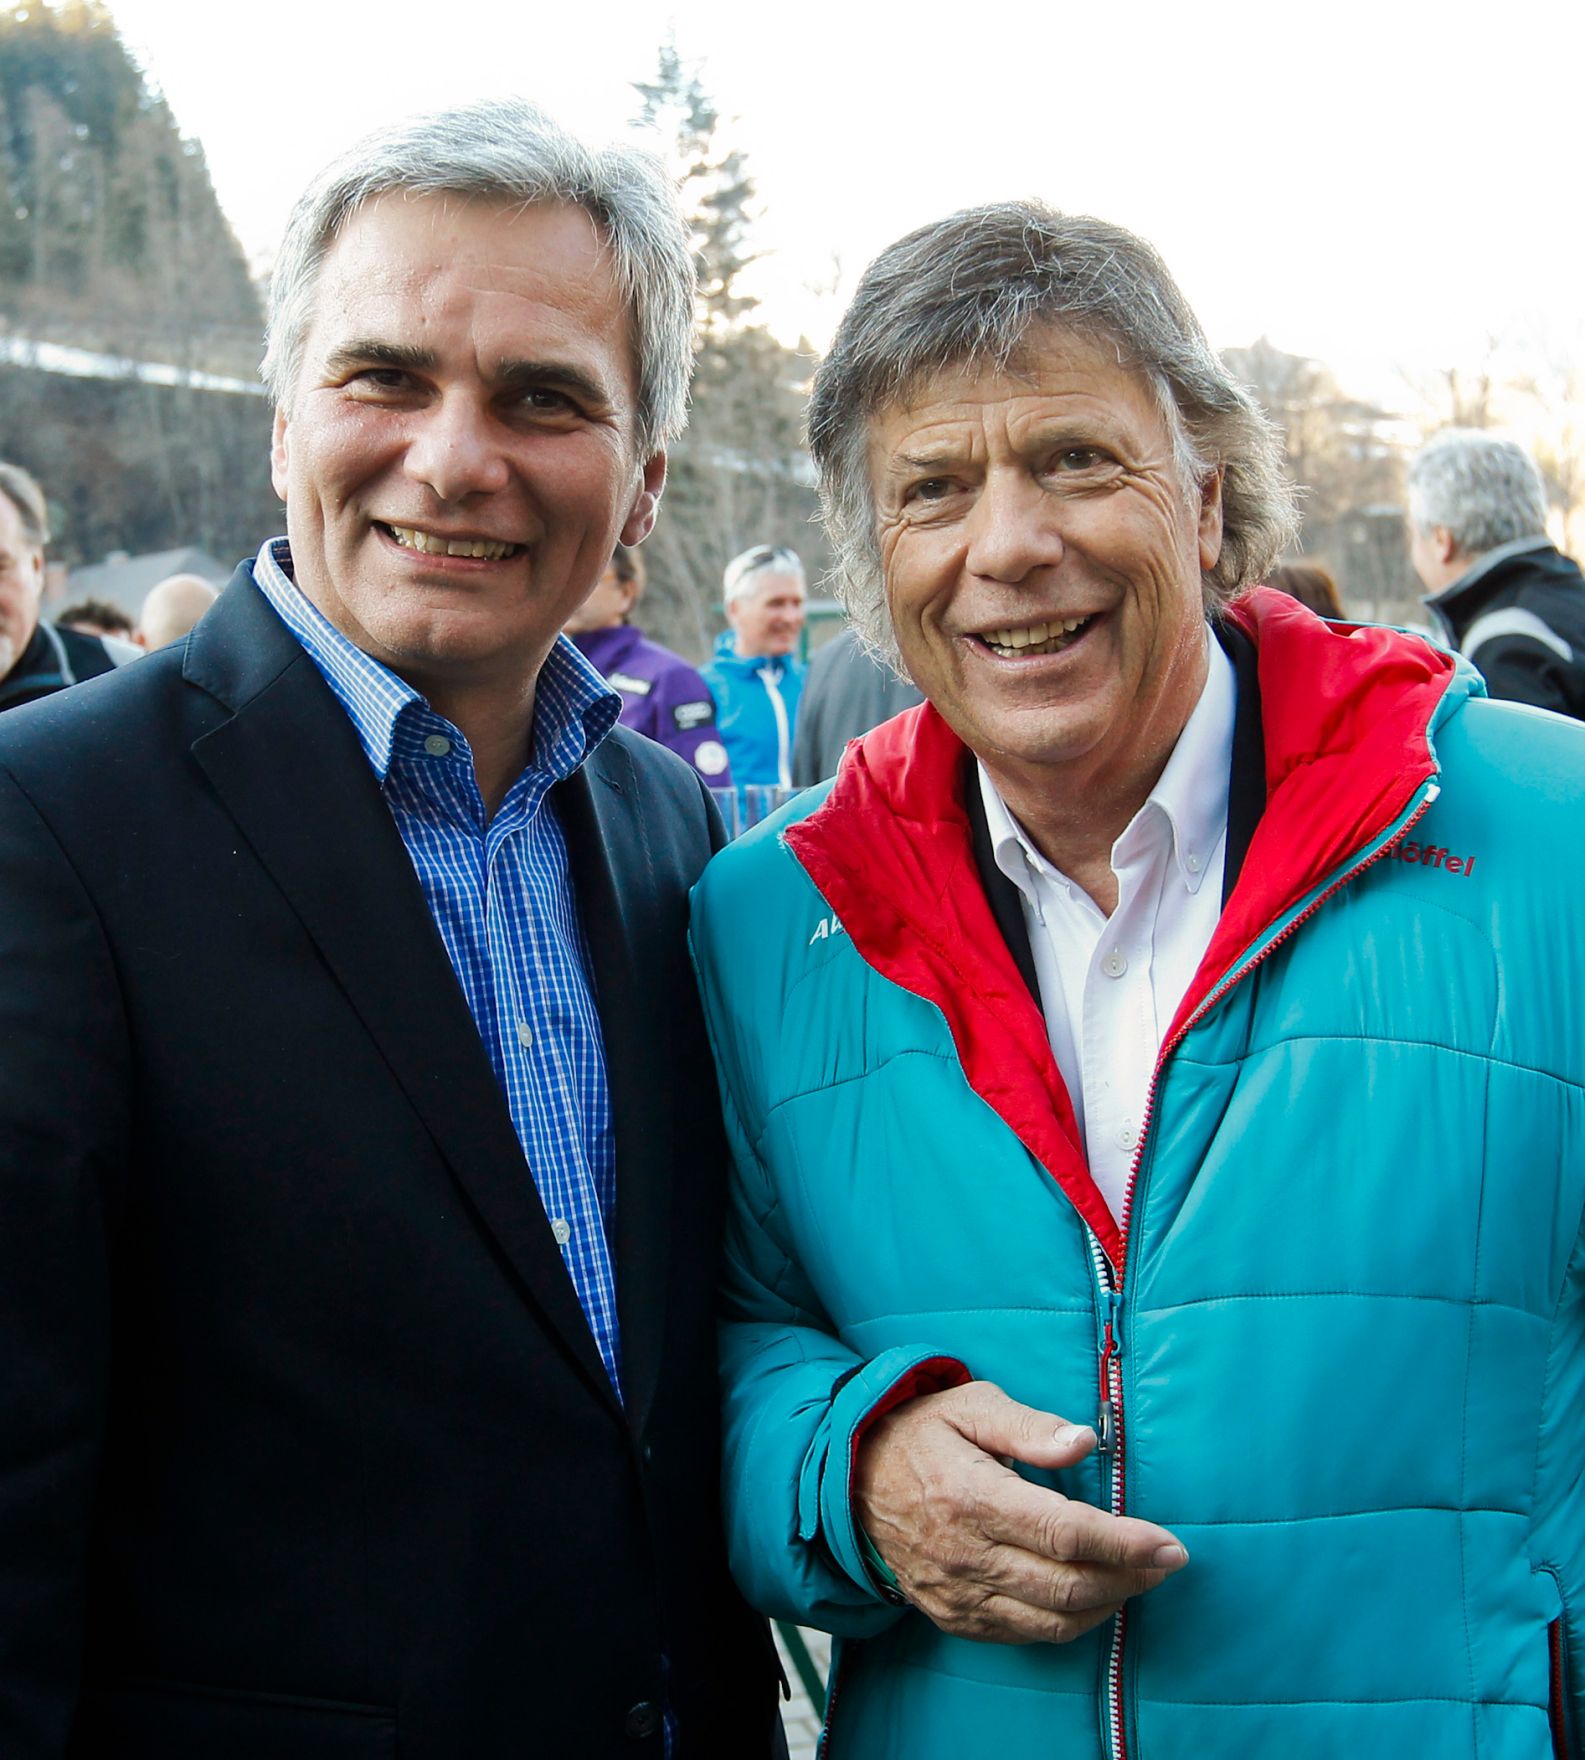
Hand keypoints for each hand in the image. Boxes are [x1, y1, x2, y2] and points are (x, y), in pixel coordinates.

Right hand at [853, 1379, 1187, 1643]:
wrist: (851, 1482)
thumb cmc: (920, 1433)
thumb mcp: (970, 1405)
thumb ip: (1029, 1425)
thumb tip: (1087, 1441)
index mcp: (973, 1496)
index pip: (1066, 1533)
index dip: (1126, 1543)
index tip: (1170, 1545)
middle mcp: (966, 1554)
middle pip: (1068, 1586)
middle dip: (1130, 1578)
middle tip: (1166, 1561)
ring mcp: (958, 1593)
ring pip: (1052, 1620)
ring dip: (1107, 1604)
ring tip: (1137, 1578)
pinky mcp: (953, 1616)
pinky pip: (1024, 1634)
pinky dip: (1068, 1622)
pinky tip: (1091, 1597)